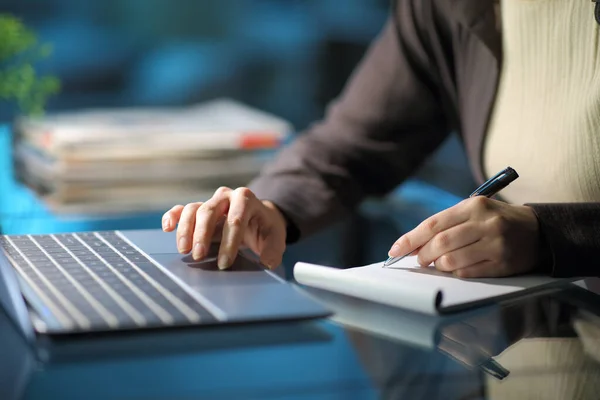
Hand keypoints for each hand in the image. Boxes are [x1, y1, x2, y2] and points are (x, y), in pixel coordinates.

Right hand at [161, 187, 286, 269]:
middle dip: (202, 235)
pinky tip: (167, 228)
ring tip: (184, 250)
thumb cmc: (266, 227)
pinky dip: (172, 217)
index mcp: (246, 199)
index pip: (235, 220)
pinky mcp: (199, 208)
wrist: (259, 217)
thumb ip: (274, 250)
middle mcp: (226, 196)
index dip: (229, 242)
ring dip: (186, 230)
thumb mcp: (276, 237)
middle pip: (209, 211)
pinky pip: (182, 209)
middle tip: (199, 256)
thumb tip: (266, 262)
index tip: (225, 263)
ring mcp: (211, 201)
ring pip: (193, 209)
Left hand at [387, 197, 540, 277]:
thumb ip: (445, 225)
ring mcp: (496, 244)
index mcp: (474, 206)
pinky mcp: (503, 264)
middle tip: (420, 260)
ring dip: (438, 266)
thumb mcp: (473, 212)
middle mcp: (486, 224)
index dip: (410, 239)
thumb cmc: (496, 220)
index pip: (433, 224)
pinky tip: (457, 268)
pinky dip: (455, 273)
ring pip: (452, 260)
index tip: (394, 250)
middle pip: (440, 243)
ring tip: (439, 264)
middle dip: (423, 255)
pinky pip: (468, 273)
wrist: (538, 232)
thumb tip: (413, 245)